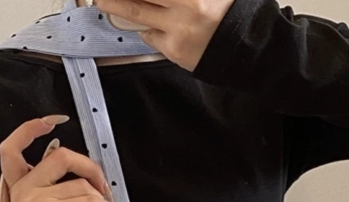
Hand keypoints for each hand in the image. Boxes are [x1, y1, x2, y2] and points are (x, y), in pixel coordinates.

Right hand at [0, 115, 126, 201]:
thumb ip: (53, 187)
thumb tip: (83, 172)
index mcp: (17, 188)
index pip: (11, 150)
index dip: (29, 130)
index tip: (52, 121)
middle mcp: (22, 192)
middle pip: (60, 158)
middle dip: (90, 168)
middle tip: (104, 187)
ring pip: (81, 185)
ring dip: (104, 200)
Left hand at [96, 0, 234, 70]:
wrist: (246, 47)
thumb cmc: (229, 12)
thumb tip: (155, 0)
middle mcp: (186, 3)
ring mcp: (178, 26)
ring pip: (137, 12)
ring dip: (115, 5)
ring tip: (102, 0)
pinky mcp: (174, 48)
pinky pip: (151, 35)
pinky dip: (147, 28)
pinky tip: (150, 24)